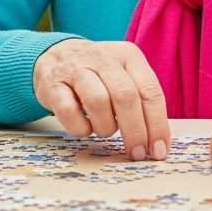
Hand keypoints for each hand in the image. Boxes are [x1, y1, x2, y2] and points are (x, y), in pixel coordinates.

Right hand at [33, 39, 169, 160]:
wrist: (57, 56)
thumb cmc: (99, 75)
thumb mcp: (125, 76)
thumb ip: (142, 100)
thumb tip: (156, 140)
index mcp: (129, 55)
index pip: (150, 91)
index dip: (157, 124)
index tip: (159, 150)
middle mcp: (104, 58)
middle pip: (126, 97)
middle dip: (135, 132)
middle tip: (138, 154)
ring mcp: (76, 69)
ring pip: (98, 102)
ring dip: (106, 127)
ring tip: (106, 131)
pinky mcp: (52, 84)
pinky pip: (68, 111)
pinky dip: (80, 127)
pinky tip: (84, 129)